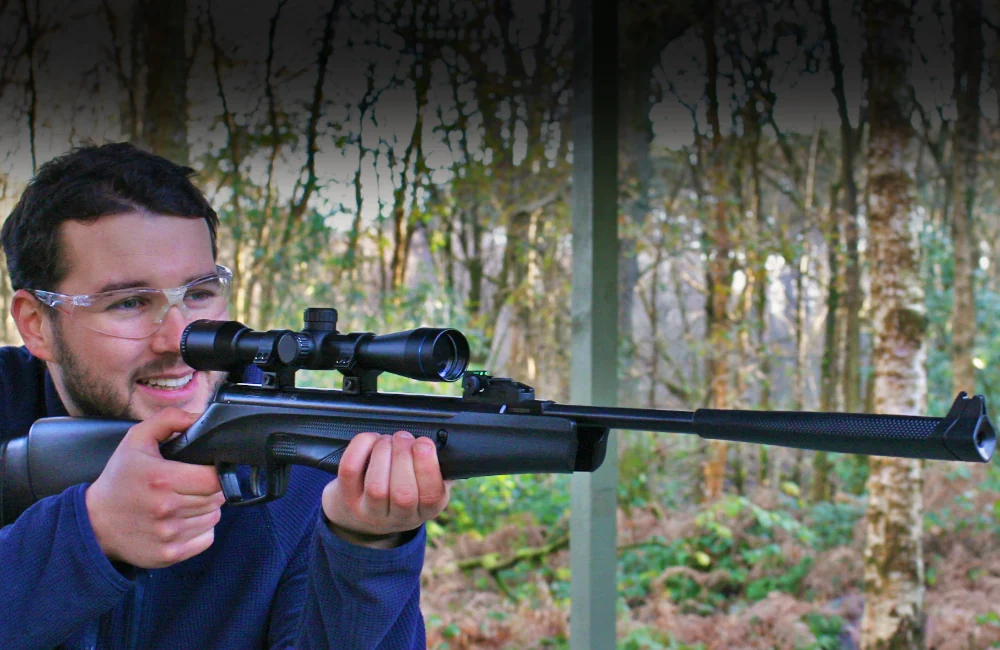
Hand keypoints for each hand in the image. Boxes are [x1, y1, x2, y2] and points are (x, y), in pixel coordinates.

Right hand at [85, 408, 225, 568]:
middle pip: (217, 497)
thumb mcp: (136, 440)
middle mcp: (166, 509)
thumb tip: (197, 418)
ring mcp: (169, 534)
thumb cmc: (119, 479)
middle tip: (191, 484)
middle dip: (209, 488)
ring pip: (213, 517)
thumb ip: (168, 420)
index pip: (214, 478)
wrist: (94, 523)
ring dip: (205, 508)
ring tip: (184, 501)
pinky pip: (206, 538)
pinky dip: (200, 529)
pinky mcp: (170, 554)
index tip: (203, 469)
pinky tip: (182, 520)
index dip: (215, 471)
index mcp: (161, 479)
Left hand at [321, 431, 450, 548]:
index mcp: (426, 510)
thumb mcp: (425, 484)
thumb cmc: (400, 488)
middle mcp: (398, 517)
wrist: (360, 513)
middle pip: (403, 493)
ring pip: (377, 485)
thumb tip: (443, 442)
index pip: (432, 496)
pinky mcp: (346, 500)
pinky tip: (370, 440)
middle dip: (404, 455)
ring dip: (383, 452)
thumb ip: (438, 468)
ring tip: (388, 439)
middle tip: (404, 437)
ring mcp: (370, 512)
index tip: (424, 443)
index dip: (428, 466)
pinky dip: (361, 448)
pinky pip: (350, 471)